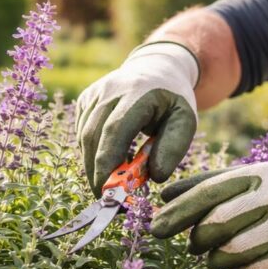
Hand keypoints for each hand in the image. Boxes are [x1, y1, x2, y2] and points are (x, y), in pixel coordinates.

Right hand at [75, 42, 199, 195]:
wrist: (157, 69)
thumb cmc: (174, 100)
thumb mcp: (186, 120)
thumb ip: (173, 147)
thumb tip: (155, 177)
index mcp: (138, 93)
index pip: (114, 130)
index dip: (107, 163)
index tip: (110, 191)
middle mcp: (110, 89)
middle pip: (92, 136)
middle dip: (95, 171)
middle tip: (106, 199)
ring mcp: (95, 93)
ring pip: (83, 136)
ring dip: (92, 165)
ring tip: (111, 183)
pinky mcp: (86, 99)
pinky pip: (82, 131)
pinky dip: (91, 152)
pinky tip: (110, 162)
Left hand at [150, 163, 267, 268]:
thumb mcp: (254, 176)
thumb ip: (210, 184)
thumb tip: (163, 195)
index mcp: (258, 174)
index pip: (207, 194)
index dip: (177, 213)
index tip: (156, 227)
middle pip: (215, 226)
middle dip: (197, 240)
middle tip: (195, 245)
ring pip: (233, 253)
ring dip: (217, 259)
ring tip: (217, 256)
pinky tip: (246, 262)